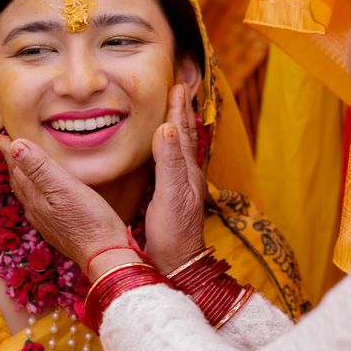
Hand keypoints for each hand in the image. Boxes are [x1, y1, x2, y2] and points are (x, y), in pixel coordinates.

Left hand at [0, 136, 125, 271]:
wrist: (103, 255)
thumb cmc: (88, 220)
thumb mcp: (64, 187)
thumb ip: (39, 168)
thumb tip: (14, 146)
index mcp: (34, 196)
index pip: (16, 168)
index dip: (8, 151)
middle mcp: (35, 210)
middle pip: (18, 181)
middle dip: (12, 162)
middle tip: (6, 147)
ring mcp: (45, 221)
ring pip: (27, 194)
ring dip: (21, 178)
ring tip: (19, 167)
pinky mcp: (57, 229)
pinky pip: (37, 206)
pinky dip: (34, 193)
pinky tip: (40, 196)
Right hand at [144, 85, 207, 274]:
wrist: (177, 265)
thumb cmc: (174, 234)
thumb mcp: (170, 195)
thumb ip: (168, 162)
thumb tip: (165, 128)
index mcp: (186, 172)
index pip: (181, 133)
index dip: (178, 109)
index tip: (177, 85)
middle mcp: (186, 177)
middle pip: (183, 137)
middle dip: (181, 113)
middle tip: (180, 89)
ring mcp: (180, 188)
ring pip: (178, 150)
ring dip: (176, 128)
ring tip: (174, 112)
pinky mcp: (170, 200)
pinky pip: (170, 164)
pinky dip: (167, 149)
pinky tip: (163, 151)